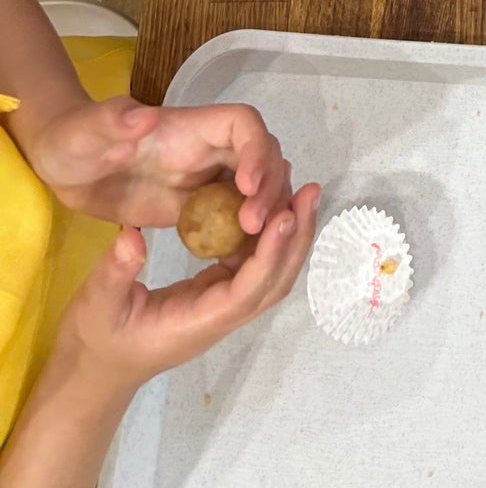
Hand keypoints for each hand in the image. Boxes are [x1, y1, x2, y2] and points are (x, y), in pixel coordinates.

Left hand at [28, 97, 291, 233]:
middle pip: (262, 156)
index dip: (256, 151)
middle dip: (270, 187)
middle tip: (255, 227)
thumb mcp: (85, 129)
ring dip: (267, 210)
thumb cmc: (74, 140)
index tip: (248, 186)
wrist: (63, 166)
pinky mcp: (194, 207)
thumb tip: (145, 116)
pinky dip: (249, 234)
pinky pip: (235, 216)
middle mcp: (206, 150)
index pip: (242, 124)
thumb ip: (112, 121)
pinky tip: (243, 261)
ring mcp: (203, 179)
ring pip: (257, 187)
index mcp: (188, 127)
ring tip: (258, 244)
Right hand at [55, 187, 319, 391]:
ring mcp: (221, 308)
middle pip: (274, 282)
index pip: (247, 290)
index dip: (270, 254)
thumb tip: (134, 237)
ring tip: (302, 192)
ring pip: (269, 275)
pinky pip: (253, 267)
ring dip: (289, 236)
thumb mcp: (95, 305)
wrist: (95, 372)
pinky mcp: (216, 296)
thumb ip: (115, 274)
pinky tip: (269, 205)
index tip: (286, 215)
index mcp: (197, 323)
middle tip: (311, 191)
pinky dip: (268, 238)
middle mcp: (220, 317)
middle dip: (296, 238)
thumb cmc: (96, 341)